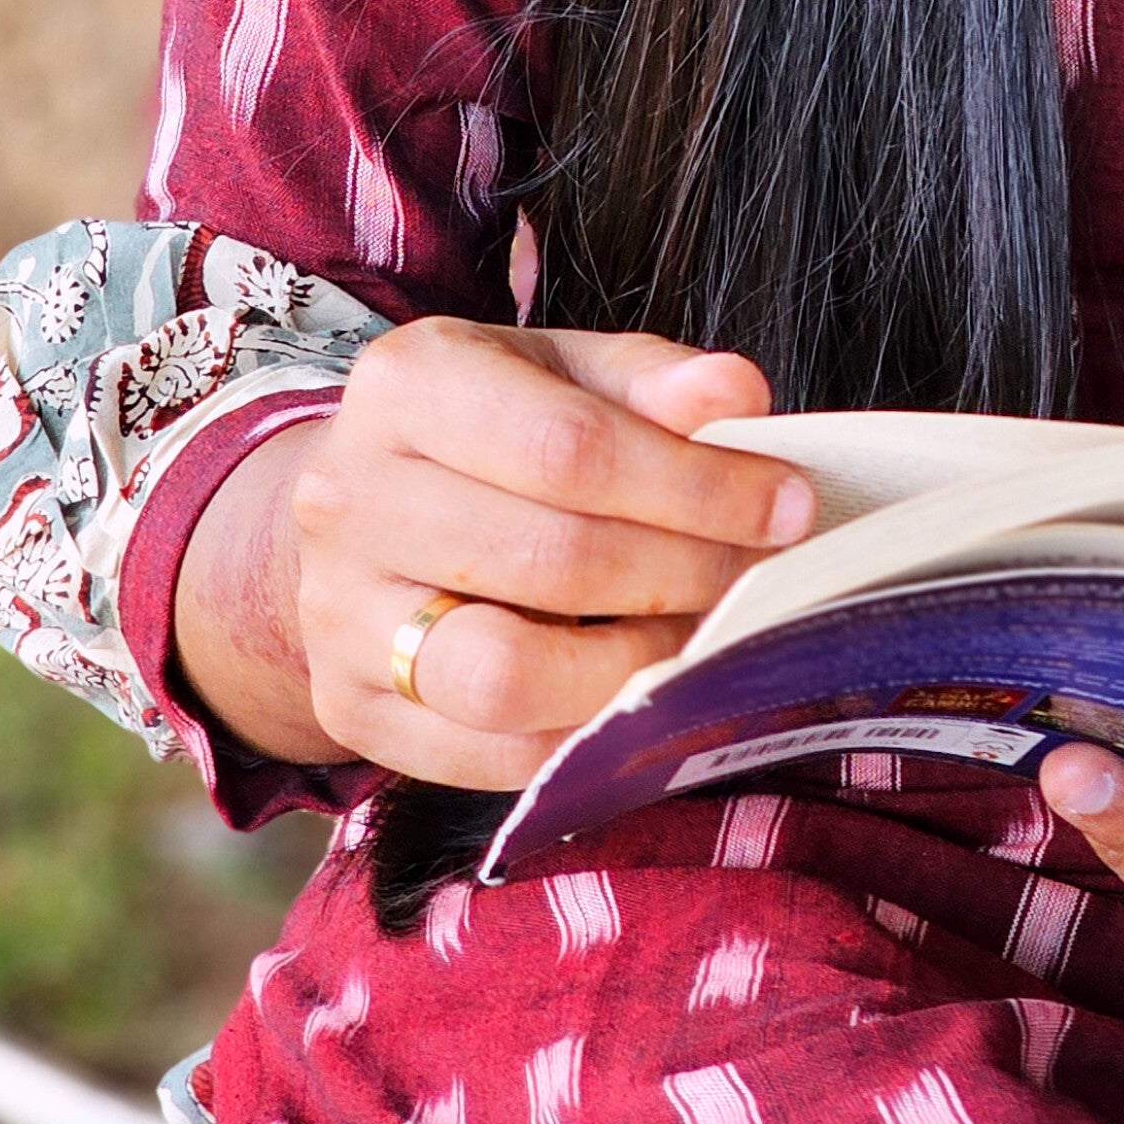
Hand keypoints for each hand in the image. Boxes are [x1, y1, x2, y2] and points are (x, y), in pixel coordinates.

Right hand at [172, 320, 816, 788]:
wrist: (359, 508)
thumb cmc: (487, 429)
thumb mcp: (560, 370)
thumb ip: (649, 380)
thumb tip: (737, 394)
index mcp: (407, 385)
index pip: (571, 447)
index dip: (696, 486)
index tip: (786, 504)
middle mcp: (349, 498)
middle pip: (550, 560)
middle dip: (683, 573)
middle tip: (755, 574)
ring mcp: (338, 614)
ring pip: (506, 674)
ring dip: (633, 664)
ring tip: (695, 632)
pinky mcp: (350, 707)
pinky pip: (489, 753)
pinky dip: (584, 730)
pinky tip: (639, 685)